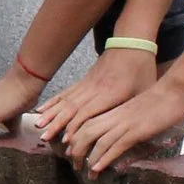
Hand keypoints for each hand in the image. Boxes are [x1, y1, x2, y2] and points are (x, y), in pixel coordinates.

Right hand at [33, 45, 156, 143]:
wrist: (132, 42)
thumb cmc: (141, 68)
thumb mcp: (144, 90)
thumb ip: (133, 109)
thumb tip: (129, 129)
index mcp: (110, 94)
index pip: (87, 112)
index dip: (75, 127)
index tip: (66, 141)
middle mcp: (94, 89)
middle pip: (71, 108)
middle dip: (56, 124)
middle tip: (44, 138)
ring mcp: (86, 84)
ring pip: (65, 100)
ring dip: (51, 114)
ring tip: (38, 126)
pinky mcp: (83, 80)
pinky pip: (65, 93)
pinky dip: (52, 102)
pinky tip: (41, 109)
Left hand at [63, 75, 183, 174]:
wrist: (175, 89)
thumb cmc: (161, 100)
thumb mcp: (137, 112)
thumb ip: (127, 122)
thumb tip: (122, 138)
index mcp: (114, 112)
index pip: (86, 124)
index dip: (75, 138)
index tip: (71, 151)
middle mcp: (115, 117)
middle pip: (85, 133)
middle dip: (76, 151)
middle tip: (75, 166)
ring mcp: (125, 123)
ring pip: (97, 141)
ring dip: (89, 159)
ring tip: (86, 173)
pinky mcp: (137, 130)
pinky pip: (116, 145)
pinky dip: (105, 158)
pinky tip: (98, 168)